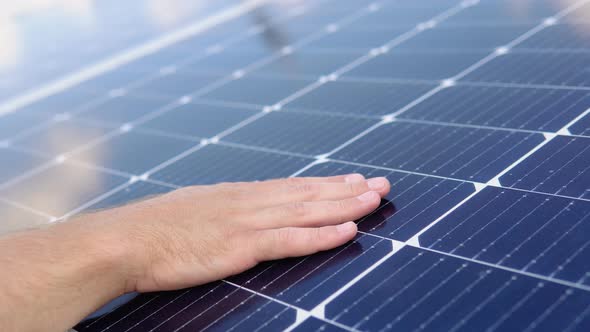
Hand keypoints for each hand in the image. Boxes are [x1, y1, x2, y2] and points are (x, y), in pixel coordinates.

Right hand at [110, 174, 390, 291]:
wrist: (124, 239)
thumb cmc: (152, 229)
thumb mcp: (191, 209)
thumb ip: (220, 210)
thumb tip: (234, 213)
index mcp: (237, 194)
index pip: (292, 187)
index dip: (326, 184)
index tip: (352, 179)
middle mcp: (249, 202)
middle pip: (308, 194)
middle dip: (347, 189)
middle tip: (380, 184)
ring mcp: (247, 222)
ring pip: (307, 211)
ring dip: (345, 205)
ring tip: (375, 199)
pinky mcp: (240, 246)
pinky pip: (290, 240)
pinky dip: (321, 236)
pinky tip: (348, 231)